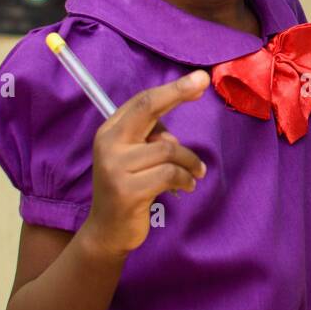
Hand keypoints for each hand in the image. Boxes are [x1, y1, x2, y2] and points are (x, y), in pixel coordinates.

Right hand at [80, 70, 210, 258]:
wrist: (108, 230)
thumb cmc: (129, 186)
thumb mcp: (134, 157)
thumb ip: (150, 137)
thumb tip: (176, 128)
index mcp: (110, 131)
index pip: (142, 102)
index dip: (171, 89)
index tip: (199, 79)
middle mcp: (108, 144)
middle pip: (148, 109)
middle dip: (177, 93)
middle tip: (203, 82)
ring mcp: (115, 168)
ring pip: (168, 149)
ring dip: (189, 161)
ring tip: (195, 174)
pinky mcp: (127, 191)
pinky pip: (169, 174)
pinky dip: (185, 179)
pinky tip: (186, 187)